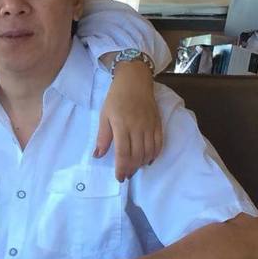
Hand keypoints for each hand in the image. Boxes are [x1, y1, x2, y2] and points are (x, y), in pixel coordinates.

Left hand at [95, 61, 162, 180]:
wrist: (134, 81)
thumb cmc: (116, 97)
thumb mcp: (104, 115)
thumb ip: (102, 137)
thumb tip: (97, 155)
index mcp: (122, 125)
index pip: (123, 153)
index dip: (122, 168)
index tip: (119, 177)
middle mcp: (138, 127)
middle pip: (137, 155)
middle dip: (131, 168)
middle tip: (126, 175)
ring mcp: (150, 126)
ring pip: (149, 152)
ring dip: (142, 163)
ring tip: (134, 167)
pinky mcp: (158, 124)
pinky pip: (159, 144)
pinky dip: (154, 155)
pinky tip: (148, 159)